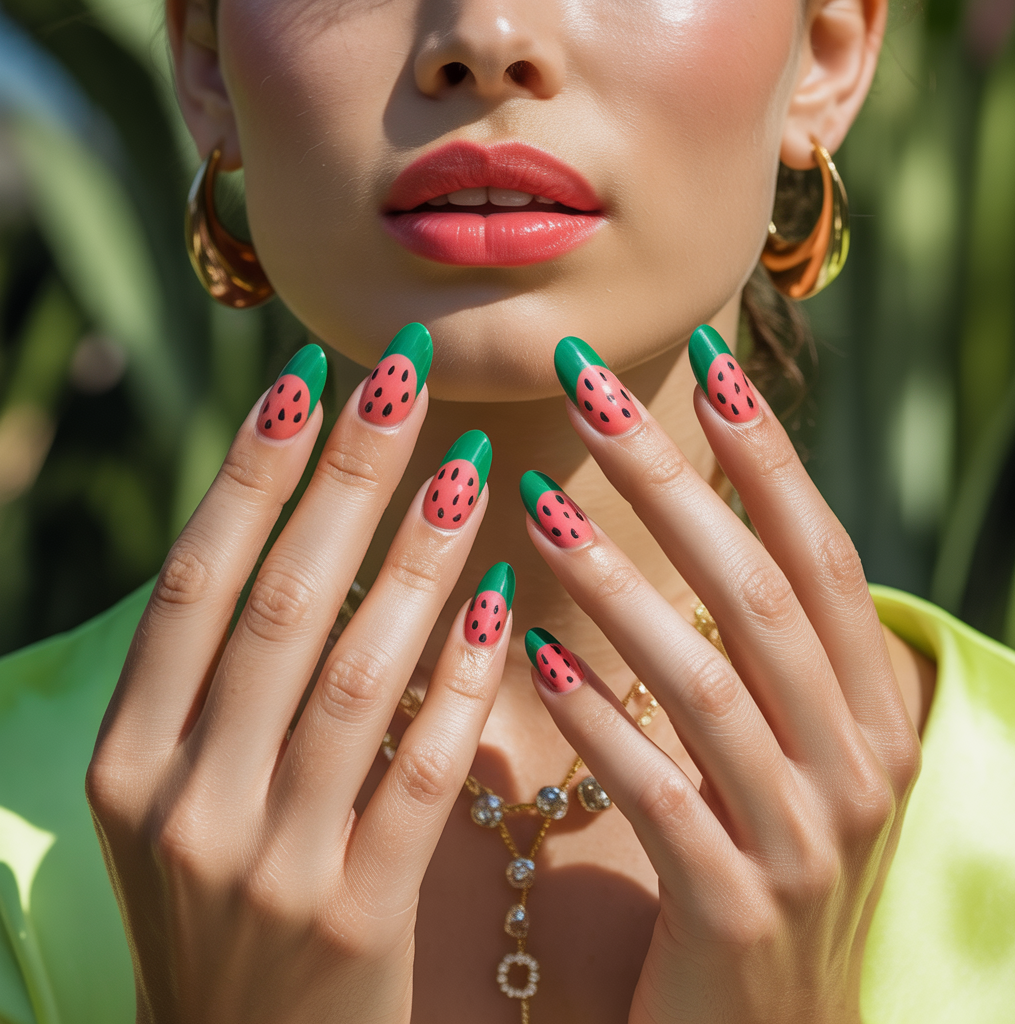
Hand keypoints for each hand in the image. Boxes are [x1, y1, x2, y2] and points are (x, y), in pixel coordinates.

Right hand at [86, 335, 508, 1023]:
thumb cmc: (219, 909)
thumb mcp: (176, 798)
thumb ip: (217, 684)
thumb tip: (289, 529)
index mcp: (126, 758)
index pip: (196, 582)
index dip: (252, 472)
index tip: (310, 380)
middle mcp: (183, 801)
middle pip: (280, 602)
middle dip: (347, 478)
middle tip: (406, 377)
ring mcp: (268, 864)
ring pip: (356, 673)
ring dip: (417, 558)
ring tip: (469, 463)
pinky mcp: (355, 921)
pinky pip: (419, 773)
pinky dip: (461, 682)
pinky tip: (499, 601)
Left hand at [524, 331, 921, 1023]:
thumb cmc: (755, 859)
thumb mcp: (779, 744)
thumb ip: (748, 644)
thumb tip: (681, 510)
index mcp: (873, 707)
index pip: (819, 552)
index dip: (766, 453)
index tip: (703, 359)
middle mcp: (860, 760)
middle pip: (762, 591)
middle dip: (677, 480)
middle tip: (589, 389)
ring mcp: (808, 839)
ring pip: (710, 681)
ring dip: (621, 583)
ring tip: (537, 503)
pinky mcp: (739, 908)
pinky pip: (660, 793)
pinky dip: (600, 715)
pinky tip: (532, 649)